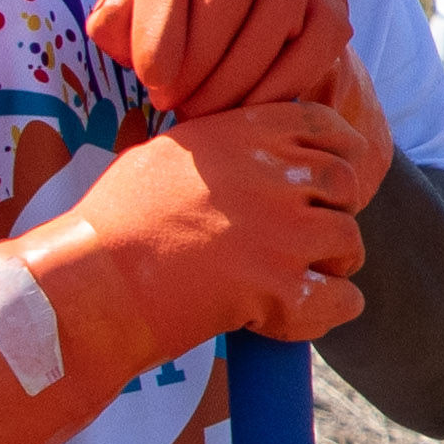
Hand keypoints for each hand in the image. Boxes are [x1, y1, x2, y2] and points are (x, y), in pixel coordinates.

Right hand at [0, 78, 385, 443]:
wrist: (93, 283)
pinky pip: (344, 297)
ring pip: (350, 242)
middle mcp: (274, 174)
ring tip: (292, 282)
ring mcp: (285, 231)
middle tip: (304, 241)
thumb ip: (219, 144)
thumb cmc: (112, 224)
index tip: (326, 183)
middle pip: (348, 185)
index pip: (329, 128)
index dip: (338, 156)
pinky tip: (294, 315)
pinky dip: (330, 310)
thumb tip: (243, 146)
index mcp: (246, 133)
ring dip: (331, 264)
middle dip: (334, 212)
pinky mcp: (283, 288)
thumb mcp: (164, 154)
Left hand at [90, 0, 352, 124]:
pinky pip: (311, 48)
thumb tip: (110, 22)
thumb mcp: (131, 22)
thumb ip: (114, 21)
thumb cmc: (171, 28)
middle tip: (175, 105)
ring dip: (235, 80)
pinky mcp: (330, 7)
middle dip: (198, 58)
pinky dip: (277, 88)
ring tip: (204, 114)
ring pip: (275, 18)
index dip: (157, 25)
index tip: (151, 81)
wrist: (243, 25)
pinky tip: (245, 112)